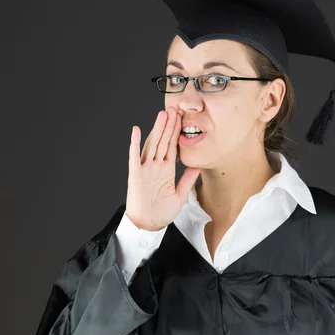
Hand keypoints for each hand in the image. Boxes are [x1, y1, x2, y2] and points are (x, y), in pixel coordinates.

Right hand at [126, 107, 201, 230]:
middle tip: (173, 109)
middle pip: (163, 141)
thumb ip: (188, 178)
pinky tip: (137, 130)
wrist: (149, 225)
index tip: (182, 118)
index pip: (172, 146)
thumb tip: (199, 165)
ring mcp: (146, 169)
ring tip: (162, 115)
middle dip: (169, 125)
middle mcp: (156, 166)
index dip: (177, 132)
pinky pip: (135, 157)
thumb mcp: (181, 194)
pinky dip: (135, 143)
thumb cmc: (162, 212)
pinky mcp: (136, 175)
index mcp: (166, 169)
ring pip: (152, 144)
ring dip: (157, 129)